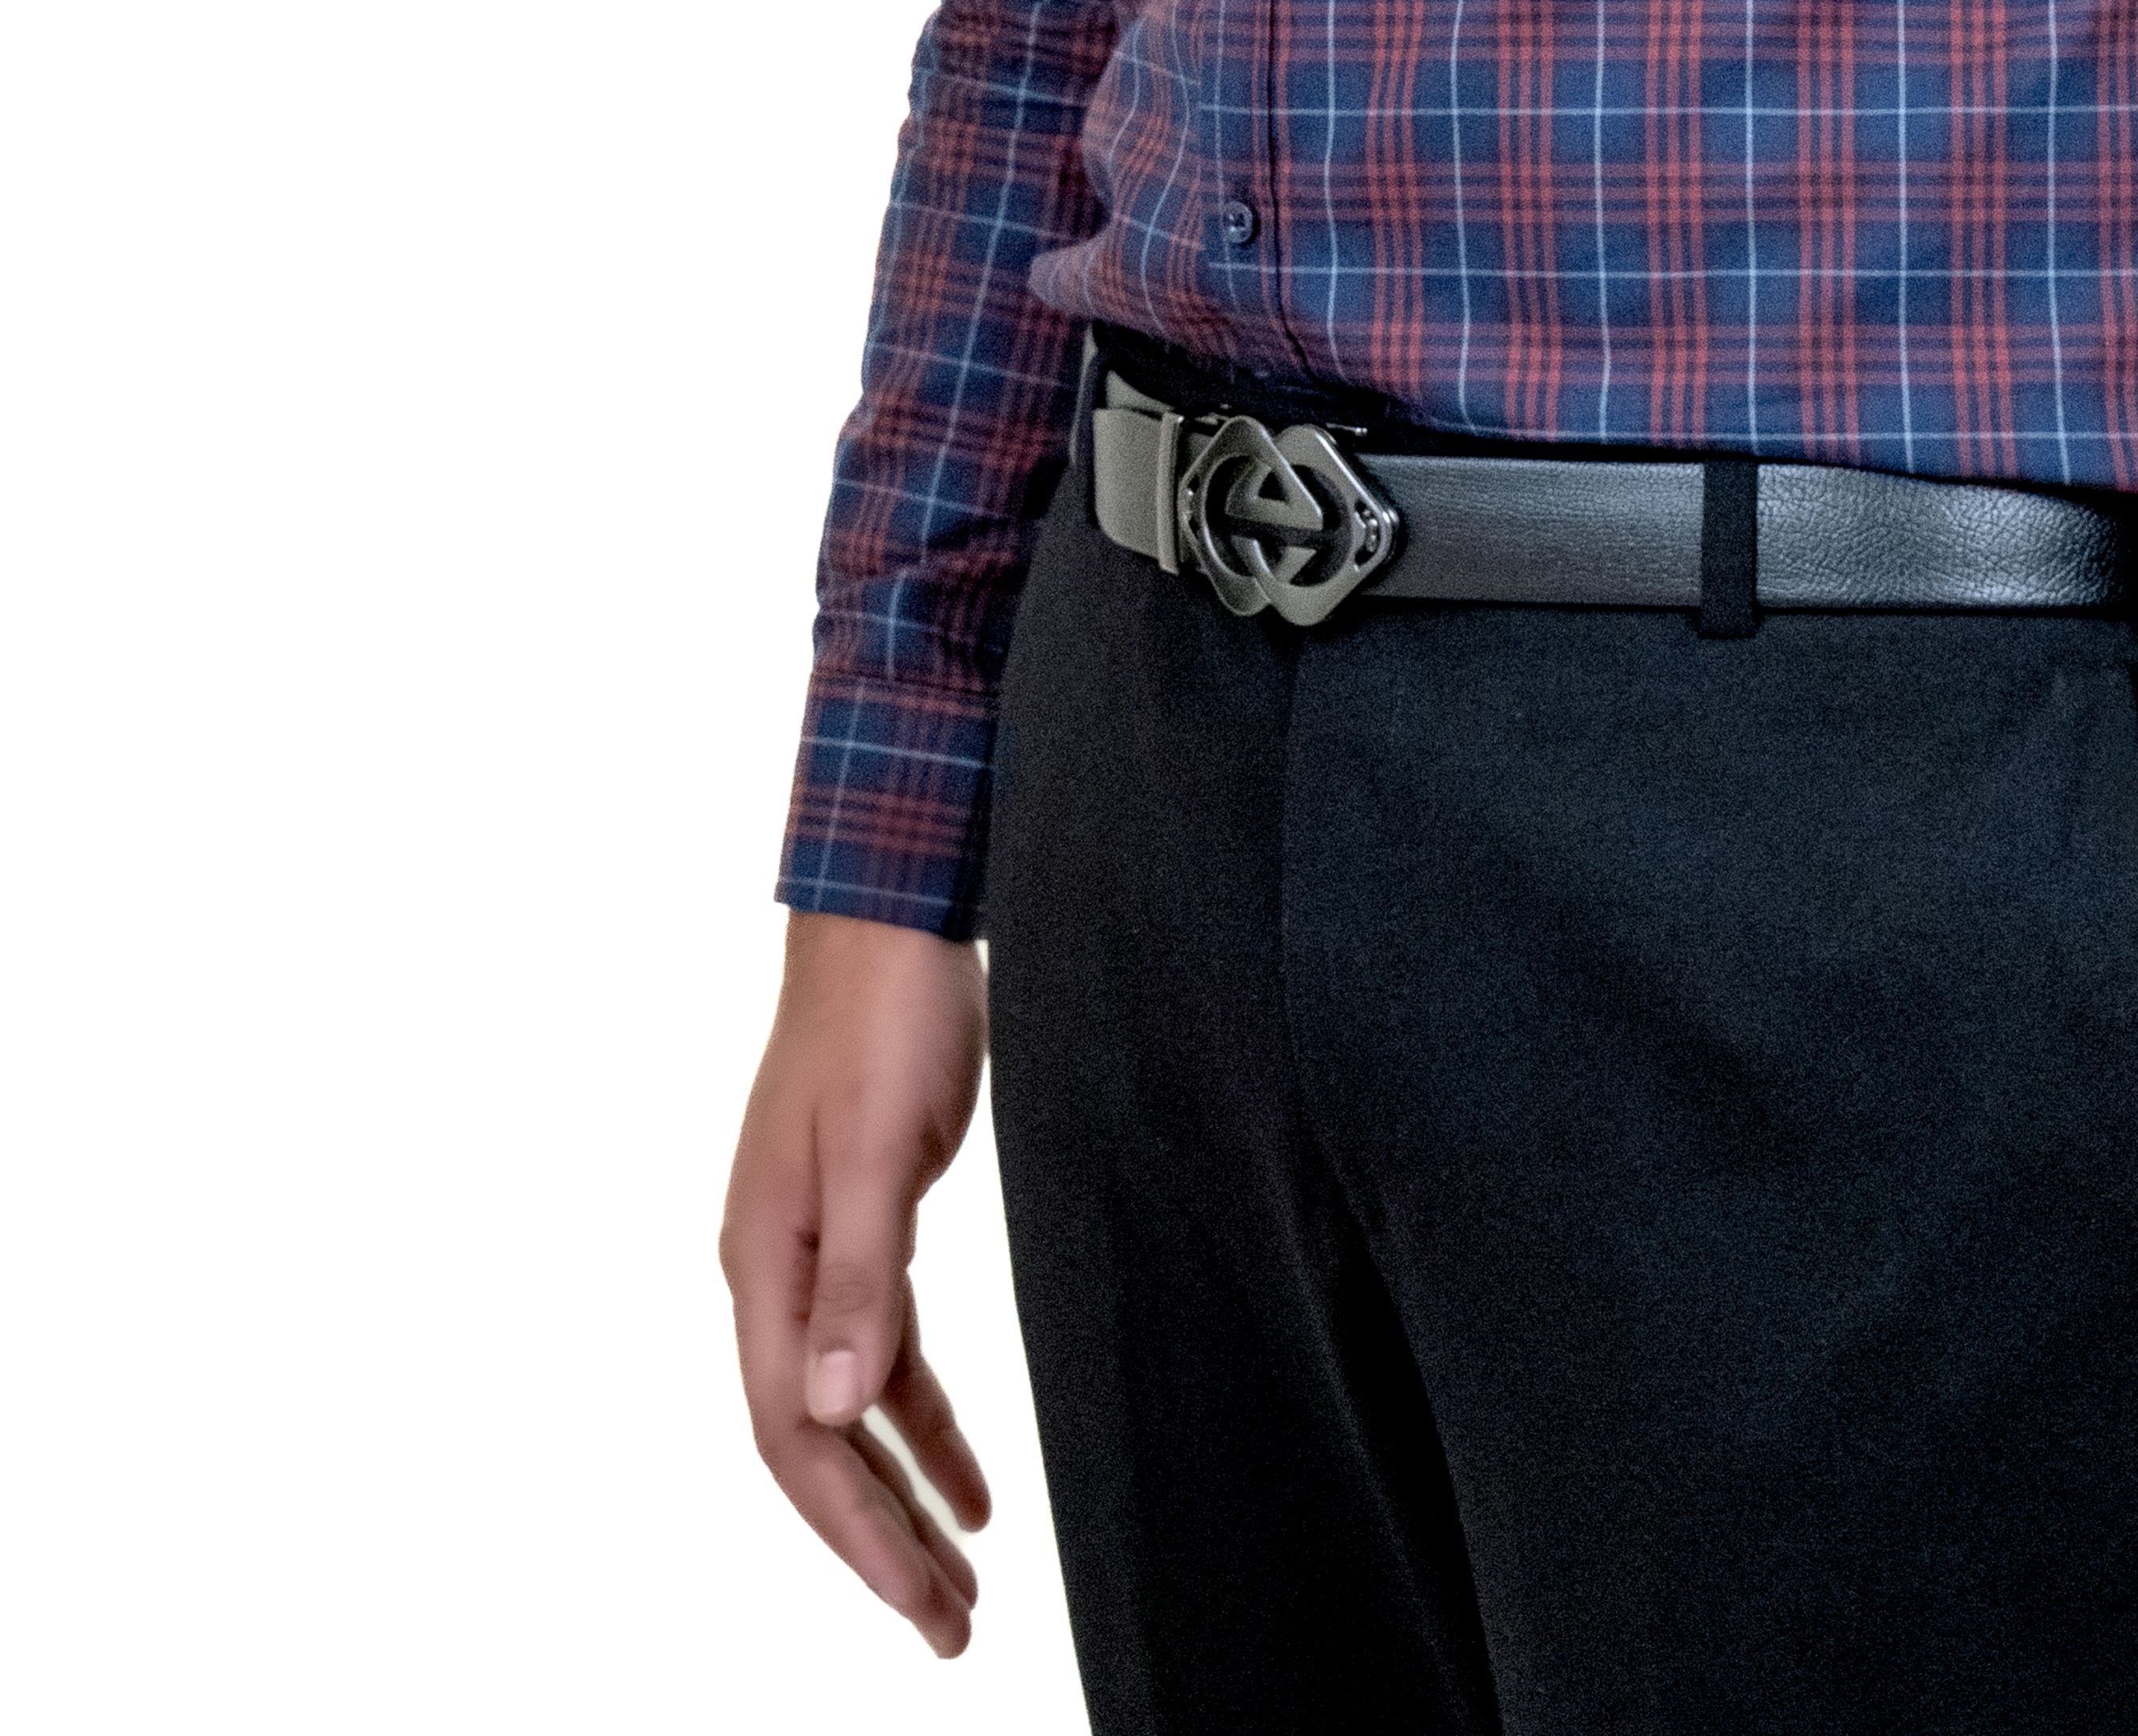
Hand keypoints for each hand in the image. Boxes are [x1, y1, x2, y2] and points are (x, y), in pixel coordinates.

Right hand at [721, 914, 992, 1655]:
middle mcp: (777, 1274)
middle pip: (819, 1444)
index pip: (797, 1438)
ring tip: (962, 1582)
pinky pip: (886, 1356)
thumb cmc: (884, 1018)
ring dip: (903, 1494)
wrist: (889, 915)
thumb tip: (838, 1412)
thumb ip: (863, 1280)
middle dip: (878, 1543)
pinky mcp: (865, 1228)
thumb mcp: (881, 1149)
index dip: (854, 1531)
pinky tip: (965, 1479)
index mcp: (765, 1265)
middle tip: (948, 1628)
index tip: (920, 1605)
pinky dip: (924, 1422)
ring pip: (854, 1411)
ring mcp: (816, 1253)